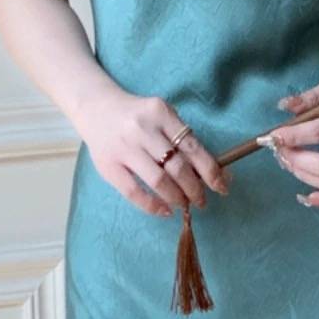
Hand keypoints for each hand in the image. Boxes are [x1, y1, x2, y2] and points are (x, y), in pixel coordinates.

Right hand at [76, 85, 230, 218]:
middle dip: (195, 188)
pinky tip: (164, 210)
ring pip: (158, 180)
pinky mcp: (109, 165)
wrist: (96, 108)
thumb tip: (214, 171)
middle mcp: (143, 129)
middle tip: (202, 200)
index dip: (210, 171)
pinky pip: (134, 192)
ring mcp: (124, 148)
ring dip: (177, 198)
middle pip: (177, 166)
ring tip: (184, 204)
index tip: (222, 187)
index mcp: (161, 113)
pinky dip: (153, 205)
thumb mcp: (161, 116)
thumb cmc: (137, 116)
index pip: (192, 147)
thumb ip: (183, 138)